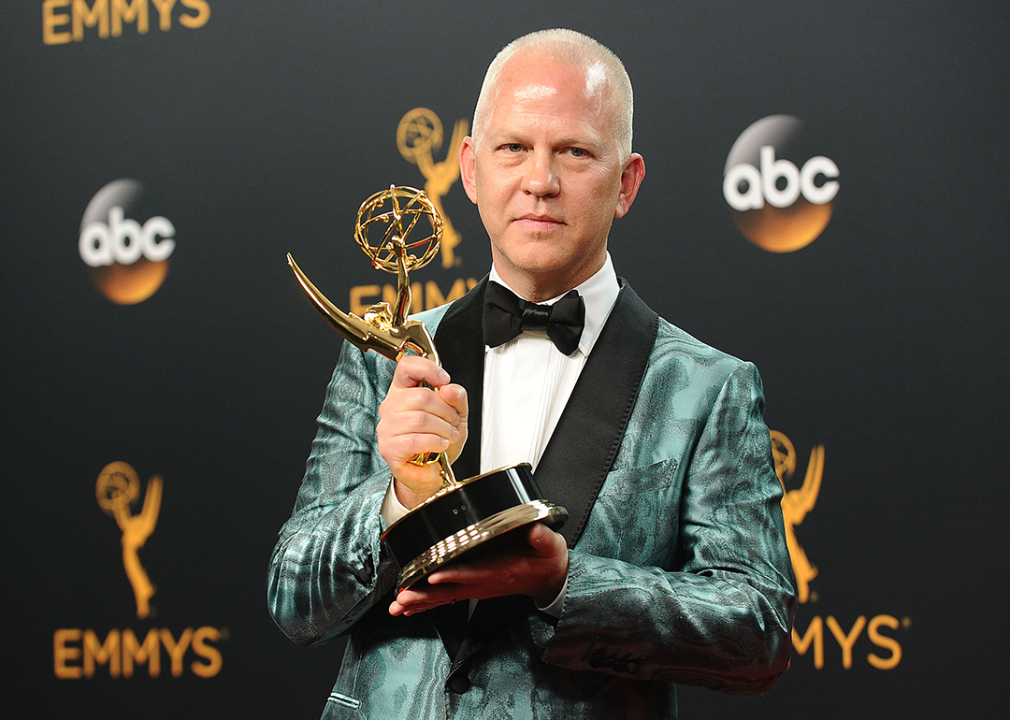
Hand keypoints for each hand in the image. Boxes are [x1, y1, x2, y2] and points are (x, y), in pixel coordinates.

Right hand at [377, 356, 467, 508]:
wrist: (432, 472)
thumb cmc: (439, 442)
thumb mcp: (456, 415)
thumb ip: (457, 397)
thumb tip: (448, 389)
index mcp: (404, 391)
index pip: (407, 367)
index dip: (427, 368)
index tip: (444, 380)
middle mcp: (391, 406)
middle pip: (421, 396)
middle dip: (446, 410)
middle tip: (453, 423)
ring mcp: (387, 427)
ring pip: (420, 419)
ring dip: (443, 429)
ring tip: (449, 436)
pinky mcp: (389, 447)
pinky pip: (415, 439)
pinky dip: (435, 442)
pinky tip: (440, 445)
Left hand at [389, 523, 568, 615]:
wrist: (549, 578)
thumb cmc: (546, 559)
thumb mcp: (550, 546)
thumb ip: (542, 538)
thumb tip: (534, 528)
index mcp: (500, 570)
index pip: (473, 573)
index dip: (453, 575)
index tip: (435, 574)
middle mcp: (484, 582)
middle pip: (450, 590)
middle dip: (424, 594)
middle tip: (403, 598)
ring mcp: (477, 586)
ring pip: (443, 596)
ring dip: (420, 601)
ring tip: (398, 605)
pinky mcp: (473, 586)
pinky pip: (445, 597)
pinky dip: (426, 602)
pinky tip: (409, 607)